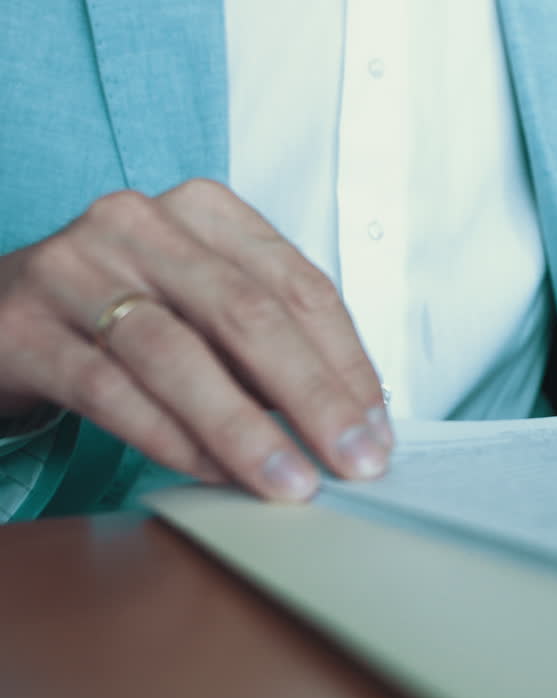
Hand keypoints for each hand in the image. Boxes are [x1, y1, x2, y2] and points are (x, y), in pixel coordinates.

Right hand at [0, 180, 391, 500]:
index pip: (299, 287)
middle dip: (313, 398)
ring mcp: (74, 269)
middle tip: (354, 463)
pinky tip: (215, 475)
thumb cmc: (126, 314)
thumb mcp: (205, 306)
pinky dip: (171, 438)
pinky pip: (110, 390)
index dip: (347, 363)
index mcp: (204, 211)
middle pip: (248, 316)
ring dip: (246, 430)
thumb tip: (353, 419)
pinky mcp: (23, 328)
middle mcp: (139, 224)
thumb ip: (270, 345)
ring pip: (180, 355)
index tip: (377, 428)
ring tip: (291, 483)